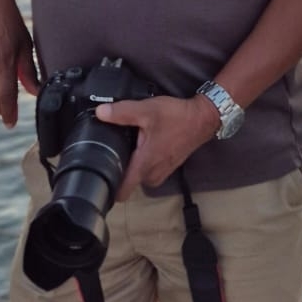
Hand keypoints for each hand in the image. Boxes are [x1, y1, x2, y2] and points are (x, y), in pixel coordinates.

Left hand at [95, 94, 220, 200]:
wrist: (202, 118)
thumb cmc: (176, 117)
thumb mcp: (146, 110)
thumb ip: (121, 112)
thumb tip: (100, 112)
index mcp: (144, 164)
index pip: (122, 191)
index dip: (108, 186)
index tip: (98, 176)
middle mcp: (152, 174)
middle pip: (126, 180)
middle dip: (120, 166)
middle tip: (116, 147)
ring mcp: (161, 173)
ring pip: (138, 174)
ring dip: (133, 163)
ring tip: (130, 143)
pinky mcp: (167, 168)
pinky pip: (148, 170)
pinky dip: (144, 160)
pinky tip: (143, 143)